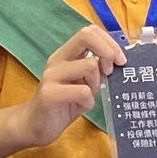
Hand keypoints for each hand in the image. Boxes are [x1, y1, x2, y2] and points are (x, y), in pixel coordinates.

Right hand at [17, 24, 125, 147]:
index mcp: (66, 54)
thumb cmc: (63, 104)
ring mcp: (51, 76)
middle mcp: (57, 60)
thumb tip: (118, 61)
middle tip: (109, 71)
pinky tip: (82, 106)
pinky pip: (83, 91)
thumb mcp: (83, 83)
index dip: (109, 42)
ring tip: (90, 94)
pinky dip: (89, 101)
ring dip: (97, 82)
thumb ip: (96, 71)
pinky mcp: (49, 94)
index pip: (89, 31)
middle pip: (86, 36)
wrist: (36, 126)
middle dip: (107, 51)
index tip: (120, 61)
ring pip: (89, 65)